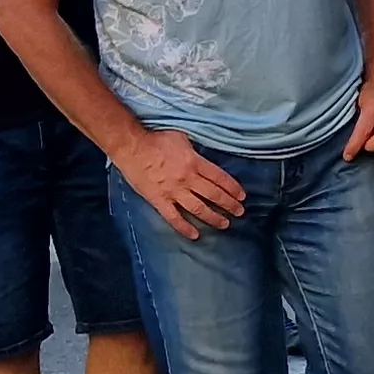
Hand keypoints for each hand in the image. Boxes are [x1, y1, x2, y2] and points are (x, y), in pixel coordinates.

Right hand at [110, 129, 244, 238]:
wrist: (132, 147)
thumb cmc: (156, 139)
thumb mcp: (183, 138)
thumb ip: (196, 151)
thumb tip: (206, 156)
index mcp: (195, 163)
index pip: (220, 178)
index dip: (233, 188)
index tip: (242, 196)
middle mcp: (188, 179)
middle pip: (213, 195)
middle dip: (229, 205)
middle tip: (240, 212)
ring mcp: (173, 192)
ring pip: (198, 209)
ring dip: (214, 218)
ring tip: (225, 224)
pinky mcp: (159, 201)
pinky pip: (174, 218)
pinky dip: (185, 228)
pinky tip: (195, 235)